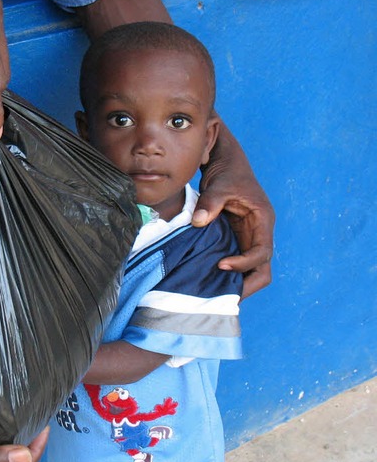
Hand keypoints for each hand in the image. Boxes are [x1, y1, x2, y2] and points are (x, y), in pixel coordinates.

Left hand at [192, 124, 274, 298]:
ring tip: (213, 294)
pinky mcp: (237, 239)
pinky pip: (236, 261)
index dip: (244, 264)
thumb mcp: (219, 185)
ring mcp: (250, 238)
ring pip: (251, 270)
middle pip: (262, 269)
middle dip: (247, 285)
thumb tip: (198, 222)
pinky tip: (208, 280)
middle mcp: (260, 233)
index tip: (221, 265)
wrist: (226, 164)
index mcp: (263, 221)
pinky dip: (227, 273)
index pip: (262, 253)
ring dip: (236, 282)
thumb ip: (210, 203)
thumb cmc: (227, 173)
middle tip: (222, 297)